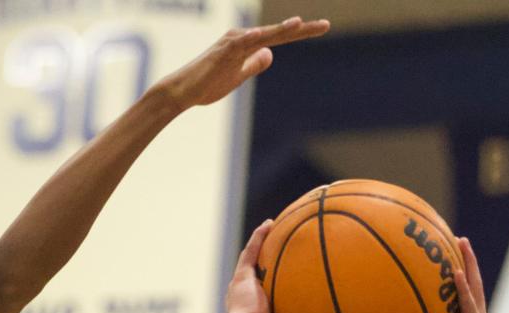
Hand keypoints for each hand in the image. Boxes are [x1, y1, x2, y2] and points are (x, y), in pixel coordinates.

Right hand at [158, 18, 329, 111]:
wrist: (183, 92)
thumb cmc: (206, 84)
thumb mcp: (238, 76)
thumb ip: (254, 64)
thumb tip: (271, 54)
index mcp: (247, 45)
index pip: (279, 38)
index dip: (301, 33)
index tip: (323, 27)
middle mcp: (242, 39)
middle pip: (277, 33)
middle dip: (301, 29)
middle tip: (326, 25)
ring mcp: (232, 43)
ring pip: (263, 35)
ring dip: (282, 30)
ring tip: (301, 24)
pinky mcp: (222, 52)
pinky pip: (242, 43)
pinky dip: (256, 38)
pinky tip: (266, 36)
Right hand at [226, 221, 305, 312]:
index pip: (265, 301)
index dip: (274, 294)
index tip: (288, 287)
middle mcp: (246, 298)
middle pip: (259, 277)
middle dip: (269, 266)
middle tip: (285, 256)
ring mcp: (242, 286)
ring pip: (253, 261)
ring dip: (264, 245)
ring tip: (279, 229)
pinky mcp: (241, 277)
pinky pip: (251, 252)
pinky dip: (259, 238)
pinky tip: (271, 224)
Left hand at [411, 238, 508, 312]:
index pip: (456, 295)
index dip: (452, 276)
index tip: (440, 256)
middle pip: (467, 282)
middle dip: (461, 260)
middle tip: (451, 237)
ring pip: (472, 285)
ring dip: (467, 262)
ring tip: (460, 241)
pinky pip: (470, 305)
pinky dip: (463, 289)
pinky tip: (456, 273)